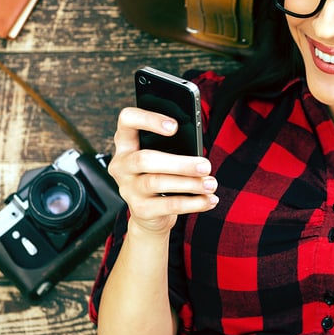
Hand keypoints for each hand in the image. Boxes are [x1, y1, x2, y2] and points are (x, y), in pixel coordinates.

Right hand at [107, 107, 217, 233]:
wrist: (150, 214)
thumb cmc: (160, 175)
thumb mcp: (163, 156)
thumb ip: (175, 148)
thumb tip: (200, 155)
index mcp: (126, 144)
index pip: (127, 120)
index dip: (148, 119)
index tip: (175, 126)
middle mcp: (122, 165)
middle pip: (145, 159)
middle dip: (179, 163)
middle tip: (205, 166)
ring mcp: (128, 189)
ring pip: (157, 182)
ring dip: (190, 183)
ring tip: (211, 183)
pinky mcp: (140, 209)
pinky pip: (169, 205)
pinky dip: (194, 202)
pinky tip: (209, 199)